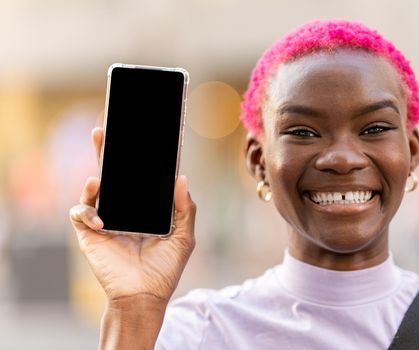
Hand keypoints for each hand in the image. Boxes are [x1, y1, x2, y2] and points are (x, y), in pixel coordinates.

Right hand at [69, 127, 195, 303]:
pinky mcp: (89, 234)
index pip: (138, 178)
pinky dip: (87, 212)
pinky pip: (80, 213)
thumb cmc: (165, 268)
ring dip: (92, 181)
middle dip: (105, 153)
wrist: (145, 295)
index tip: (138, 137)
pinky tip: (101, 222)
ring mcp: (105, 220)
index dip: (136, 158)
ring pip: (92, 190)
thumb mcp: (184, 236)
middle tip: (102, 132)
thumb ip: (185, 208)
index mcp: (144, 208)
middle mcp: (123, 210)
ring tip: (98, 179)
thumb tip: (181, 178)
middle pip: (112, 175)